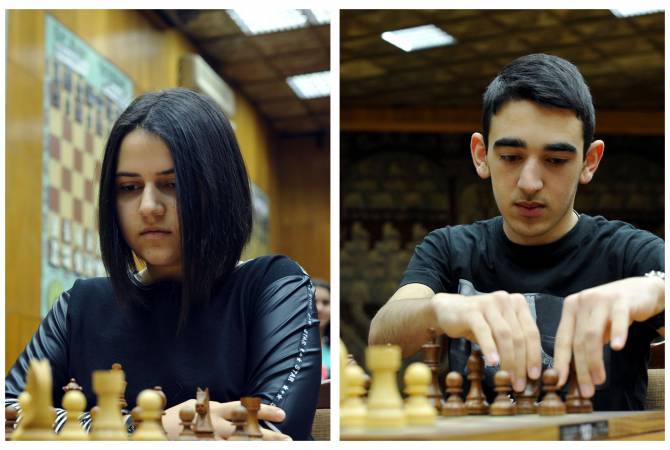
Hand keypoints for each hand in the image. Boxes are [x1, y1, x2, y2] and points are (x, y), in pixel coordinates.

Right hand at [162, 399, 290, 439]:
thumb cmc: (176, 420)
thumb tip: (228, 407)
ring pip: (242, 444)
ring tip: (281, 448)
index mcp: (215, 412)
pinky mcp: (207, 447)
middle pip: (249, 432)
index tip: (283, 415)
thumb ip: (213, 408)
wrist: (154, 434)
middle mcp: (216, 427)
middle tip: (289, 440)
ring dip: (261, 446)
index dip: (266, 412)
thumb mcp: (195, 407)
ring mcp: (212, 441)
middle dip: (271, 437)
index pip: (245, 410)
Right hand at [431, 291, 541, 390]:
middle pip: (519, 336)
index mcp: (517, 303)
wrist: (449, 310)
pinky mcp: (472, 310)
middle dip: (520, 363)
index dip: (534, 356)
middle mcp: (505, 300)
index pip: (531, 332)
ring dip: (508, 359)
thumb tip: (528, 370)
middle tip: (518, 383)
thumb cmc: (478, 323)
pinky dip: (489, 349)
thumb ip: (514, 342)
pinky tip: (492, 363)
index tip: (533, 376)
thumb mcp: (499, 330)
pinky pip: (484, 332)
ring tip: (507, 377)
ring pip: (504, 335)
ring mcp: (489, 303)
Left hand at [554, 276, 664, 397]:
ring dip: (594, 360)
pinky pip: (618, 319)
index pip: (562, 338)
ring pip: (592, 334)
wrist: (640, 290)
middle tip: (586, 390)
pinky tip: (617, 348)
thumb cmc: (613, 312)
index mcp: (570, 308)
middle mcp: (582, 302)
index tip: (560, 382)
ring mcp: (600, 300)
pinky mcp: (620, 301)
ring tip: (599, 380)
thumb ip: (584, 343)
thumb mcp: (594, 325)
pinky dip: (617, 334)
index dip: (560, 361)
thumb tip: (575, 374)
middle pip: (577, 340)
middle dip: (580, 368)